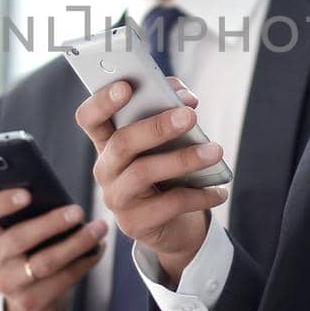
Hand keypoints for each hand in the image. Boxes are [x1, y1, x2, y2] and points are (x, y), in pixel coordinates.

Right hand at [0, 189, 107, 310]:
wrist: (25, 290)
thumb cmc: (27, 240)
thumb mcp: (18, 223)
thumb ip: (29, 208)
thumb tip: (58, 196)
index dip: (0, 203)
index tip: (27, 194)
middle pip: (18, 239)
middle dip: (51, 224)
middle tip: (78, 211)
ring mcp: (7, 283)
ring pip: (45, 263)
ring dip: (77, 244)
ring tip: (98, 228)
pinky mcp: (29, 301)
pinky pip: (62, 280)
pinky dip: (84, 262)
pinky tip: (98, 248)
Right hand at [74, 77, 227, 286]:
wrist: (172, 223)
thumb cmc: (168, 170)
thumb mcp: (167, 140)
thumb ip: (171, 109)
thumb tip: (186, 99)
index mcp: (108, 142)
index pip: (89, 118)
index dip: (102, 102)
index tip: (126, 86)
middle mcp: (106, 168)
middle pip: (122, 142)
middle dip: (157, 126)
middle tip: (190, 116)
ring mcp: (116, 198)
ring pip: (143, 172)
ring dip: (183, 159)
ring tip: (215, 151)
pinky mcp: (134, 224)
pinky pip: (168, 204)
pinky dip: (199, 195)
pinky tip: (220, 191)